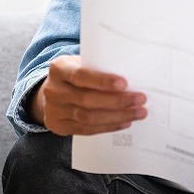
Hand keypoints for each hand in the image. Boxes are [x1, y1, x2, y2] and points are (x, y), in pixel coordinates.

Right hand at [28, 55, 146, 135]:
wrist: (53, 92)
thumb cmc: (76, 74)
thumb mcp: (82, 63)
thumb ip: (99, 66)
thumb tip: (133, 72)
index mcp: (59, 69)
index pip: (81, 76)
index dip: (102, 81)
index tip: (124, 83)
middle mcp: (54, 90)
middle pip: (87, 99)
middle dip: (117, 101)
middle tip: (140, 99)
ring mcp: (54, 110)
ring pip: (88, 117)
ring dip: (117, 116)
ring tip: (138, 113)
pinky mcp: (59, 126)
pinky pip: (86, 130)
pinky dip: (108, 126)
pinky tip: (125, 122)